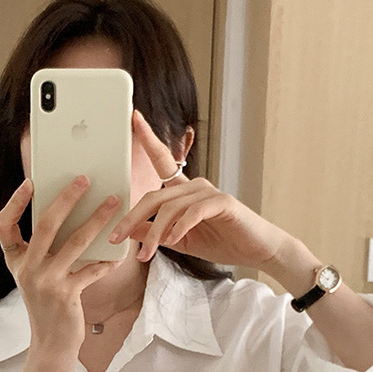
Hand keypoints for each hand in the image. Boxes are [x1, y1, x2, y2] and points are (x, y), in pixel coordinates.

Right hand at [0, 176, 122, 354]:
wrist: (51, 343)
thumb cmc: (48, 303)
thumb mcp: (37, 274)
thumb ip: (45, 249)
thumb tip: (71, 214)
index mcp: (16, 261)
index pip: (2, 226)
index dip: (14, 203)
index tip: (30, 183)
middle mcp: (26, 269)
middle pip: (44, 225)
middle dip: (66, 198)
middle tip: (84, 180)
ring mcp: (45, 282)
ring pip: (74, 242)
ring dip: (97, 220)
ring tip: (113, 203)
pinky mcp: (66, 295)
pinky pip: (92, 270)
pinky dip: (107, 261)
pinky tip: (120, 254)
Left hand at [109, 110, 289, 269]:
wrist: (257, 251)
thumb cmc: (222, 243)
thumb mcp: (179, 241)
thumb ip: (155, 233)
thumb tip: (129, 228)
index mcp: (185, 191)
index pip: (163, 161)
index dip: (148, 138)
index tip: (134, 117)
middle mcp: (195, 186)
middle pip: (155, 194)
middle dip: (132, 216)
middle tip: (115, 237)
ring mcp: (210, 191)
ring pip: (170, 207)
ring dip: (155, 233)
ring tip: (147, 254)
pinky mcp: (223, 202)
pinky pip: (194, 211)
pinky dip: (180, 226)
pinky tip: (174, 240)